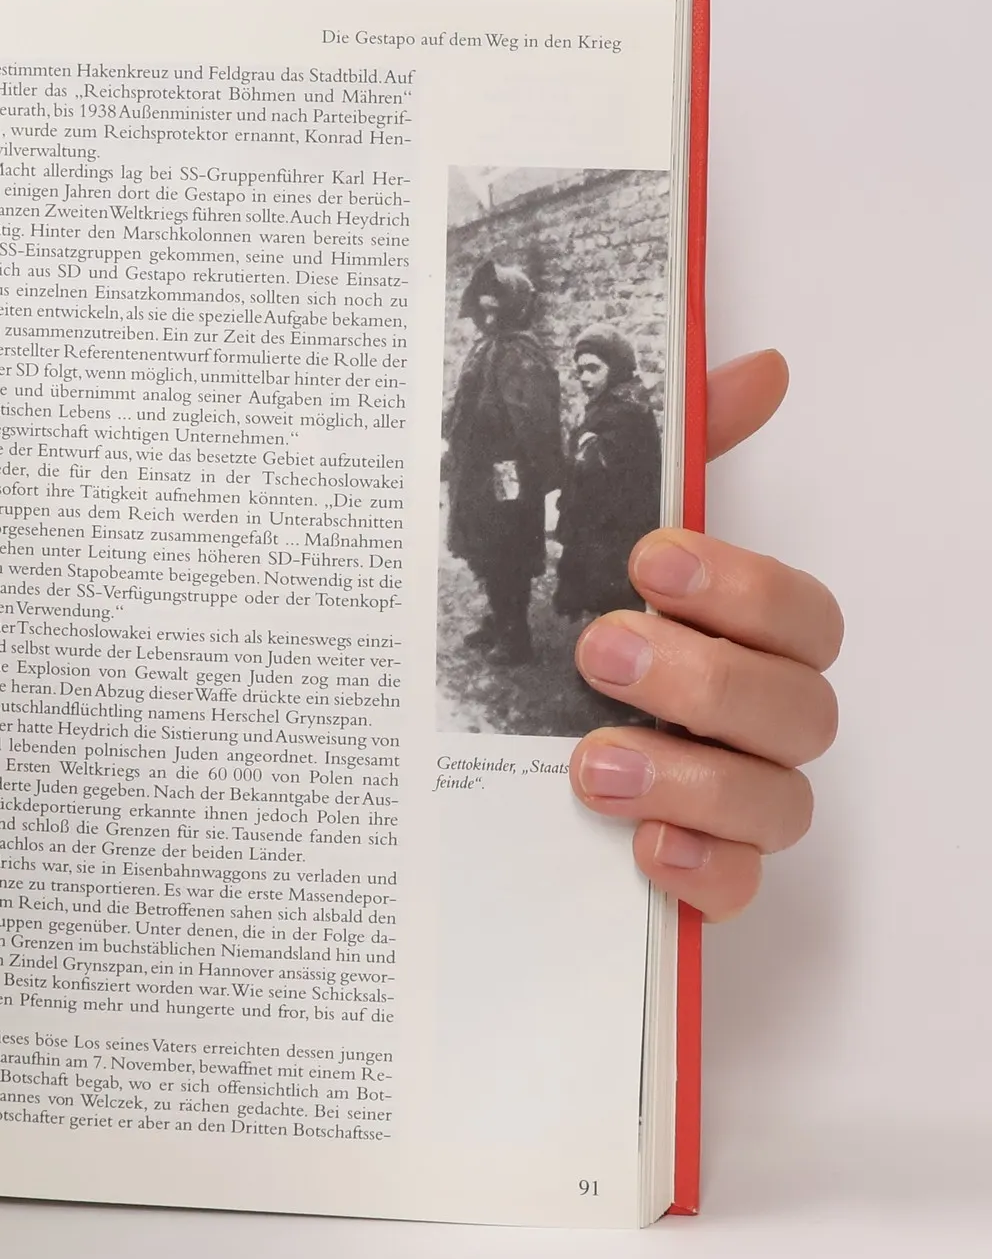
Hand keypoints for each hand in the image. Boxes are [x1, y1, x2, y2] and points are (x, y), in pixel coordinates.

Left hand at [570, 351, 839, 919]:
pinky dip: (701, 873)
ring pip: (778, 802)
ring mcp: (732, 807)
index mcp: (743, 643)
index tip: (646, 560)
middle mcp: (753, 726)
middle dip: (703, 678)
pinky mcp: (694, 880)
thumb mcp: (588, 539)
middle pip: (798, 708)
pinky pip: (737, 892)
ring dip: (690, 778)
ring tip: (591, 763)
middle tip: (597, 651)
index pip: (801, 616)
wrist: (455, 754)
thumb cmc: (558, 640)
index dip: (741, 587)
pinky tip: (640, 852)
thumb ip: (675, 456)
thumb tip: (760, 366)